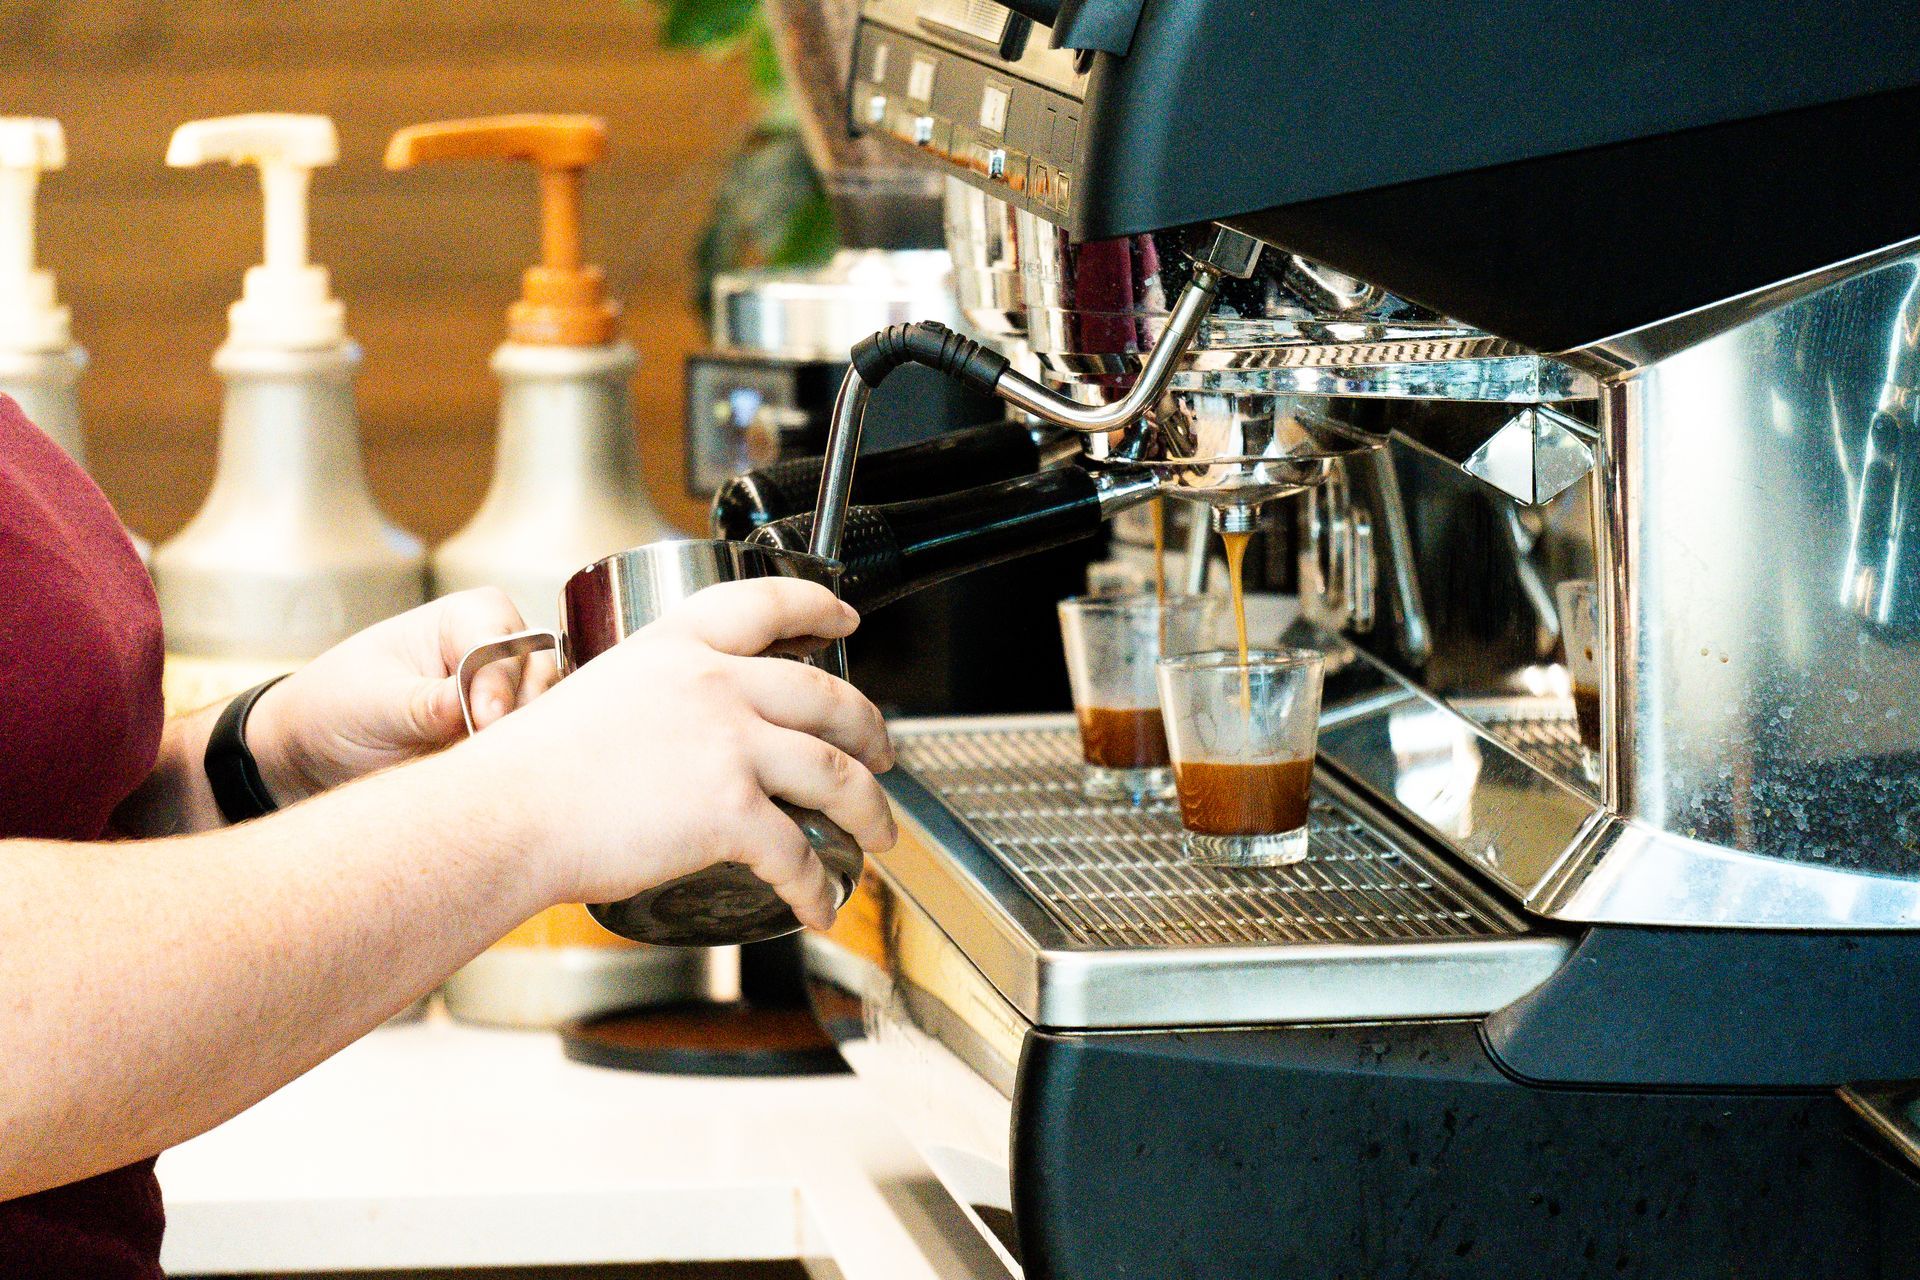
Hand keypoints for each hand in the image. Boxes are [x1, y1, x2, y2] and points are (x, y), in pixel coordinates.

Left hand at [248, 589, 556, 805]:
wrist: (316, 750)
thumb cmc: (336, 705)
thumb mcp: (373, 703)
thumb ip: (427, 704)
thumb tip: (476, 708)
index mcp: (469, 616)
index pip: (503, 646)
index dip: (496, 684)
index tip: (480, 720)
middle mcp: (501, 650)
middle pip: (540, 678)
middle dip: (517, 716)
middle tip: (485, 748)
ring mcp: (510, 696)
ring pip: (547, 717)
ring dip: (519, 744)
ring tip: (482, 767)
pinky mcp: (508, 737)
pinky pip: (534, 750)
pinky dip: (517, 765)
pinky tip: (491, 780)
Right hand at [454, 578, 895, 929]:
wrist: (507, 814)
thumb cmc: (529, 770)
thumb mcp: (597, 694)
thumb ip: (654, 701)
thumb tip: (678, 739)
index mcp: (677, 647)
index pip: (766, 603)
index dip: (817, 607)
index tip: (844, 619)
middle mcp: (714, 685)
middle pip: (825, 697)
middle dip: (869, 728)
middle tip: (883, 750)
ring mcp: (729, 745)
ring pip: (834, 774)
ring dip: (869, 808)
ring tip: (879, 830)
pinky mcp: (731, 810)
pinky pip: (798, 852)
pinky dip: (817, 885)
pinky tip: (821, 902)